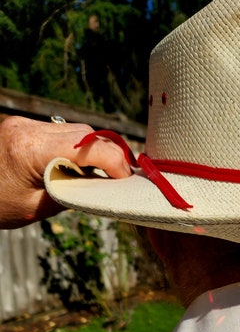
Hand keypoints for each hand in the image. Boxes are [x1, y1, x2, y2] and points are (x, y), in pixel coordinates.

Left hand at [0, 116, 131, 228]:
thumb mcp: (38, 207)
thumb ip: (72, 192)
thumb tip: (102, 186)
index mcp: (31, 149)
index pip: (89, 146)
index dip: (116, 162)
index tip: (127, 179)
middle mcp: (27, 129)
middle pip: (85, 133)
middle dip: (106, 154)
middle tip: (118, 178)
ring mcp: (22, 124)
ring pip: (74, 130)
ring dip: (90, 150)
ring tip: (98, 174)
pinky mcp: (20, 126)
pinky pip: (58, 132)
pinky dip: (72, 148)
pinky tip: (74, 166)